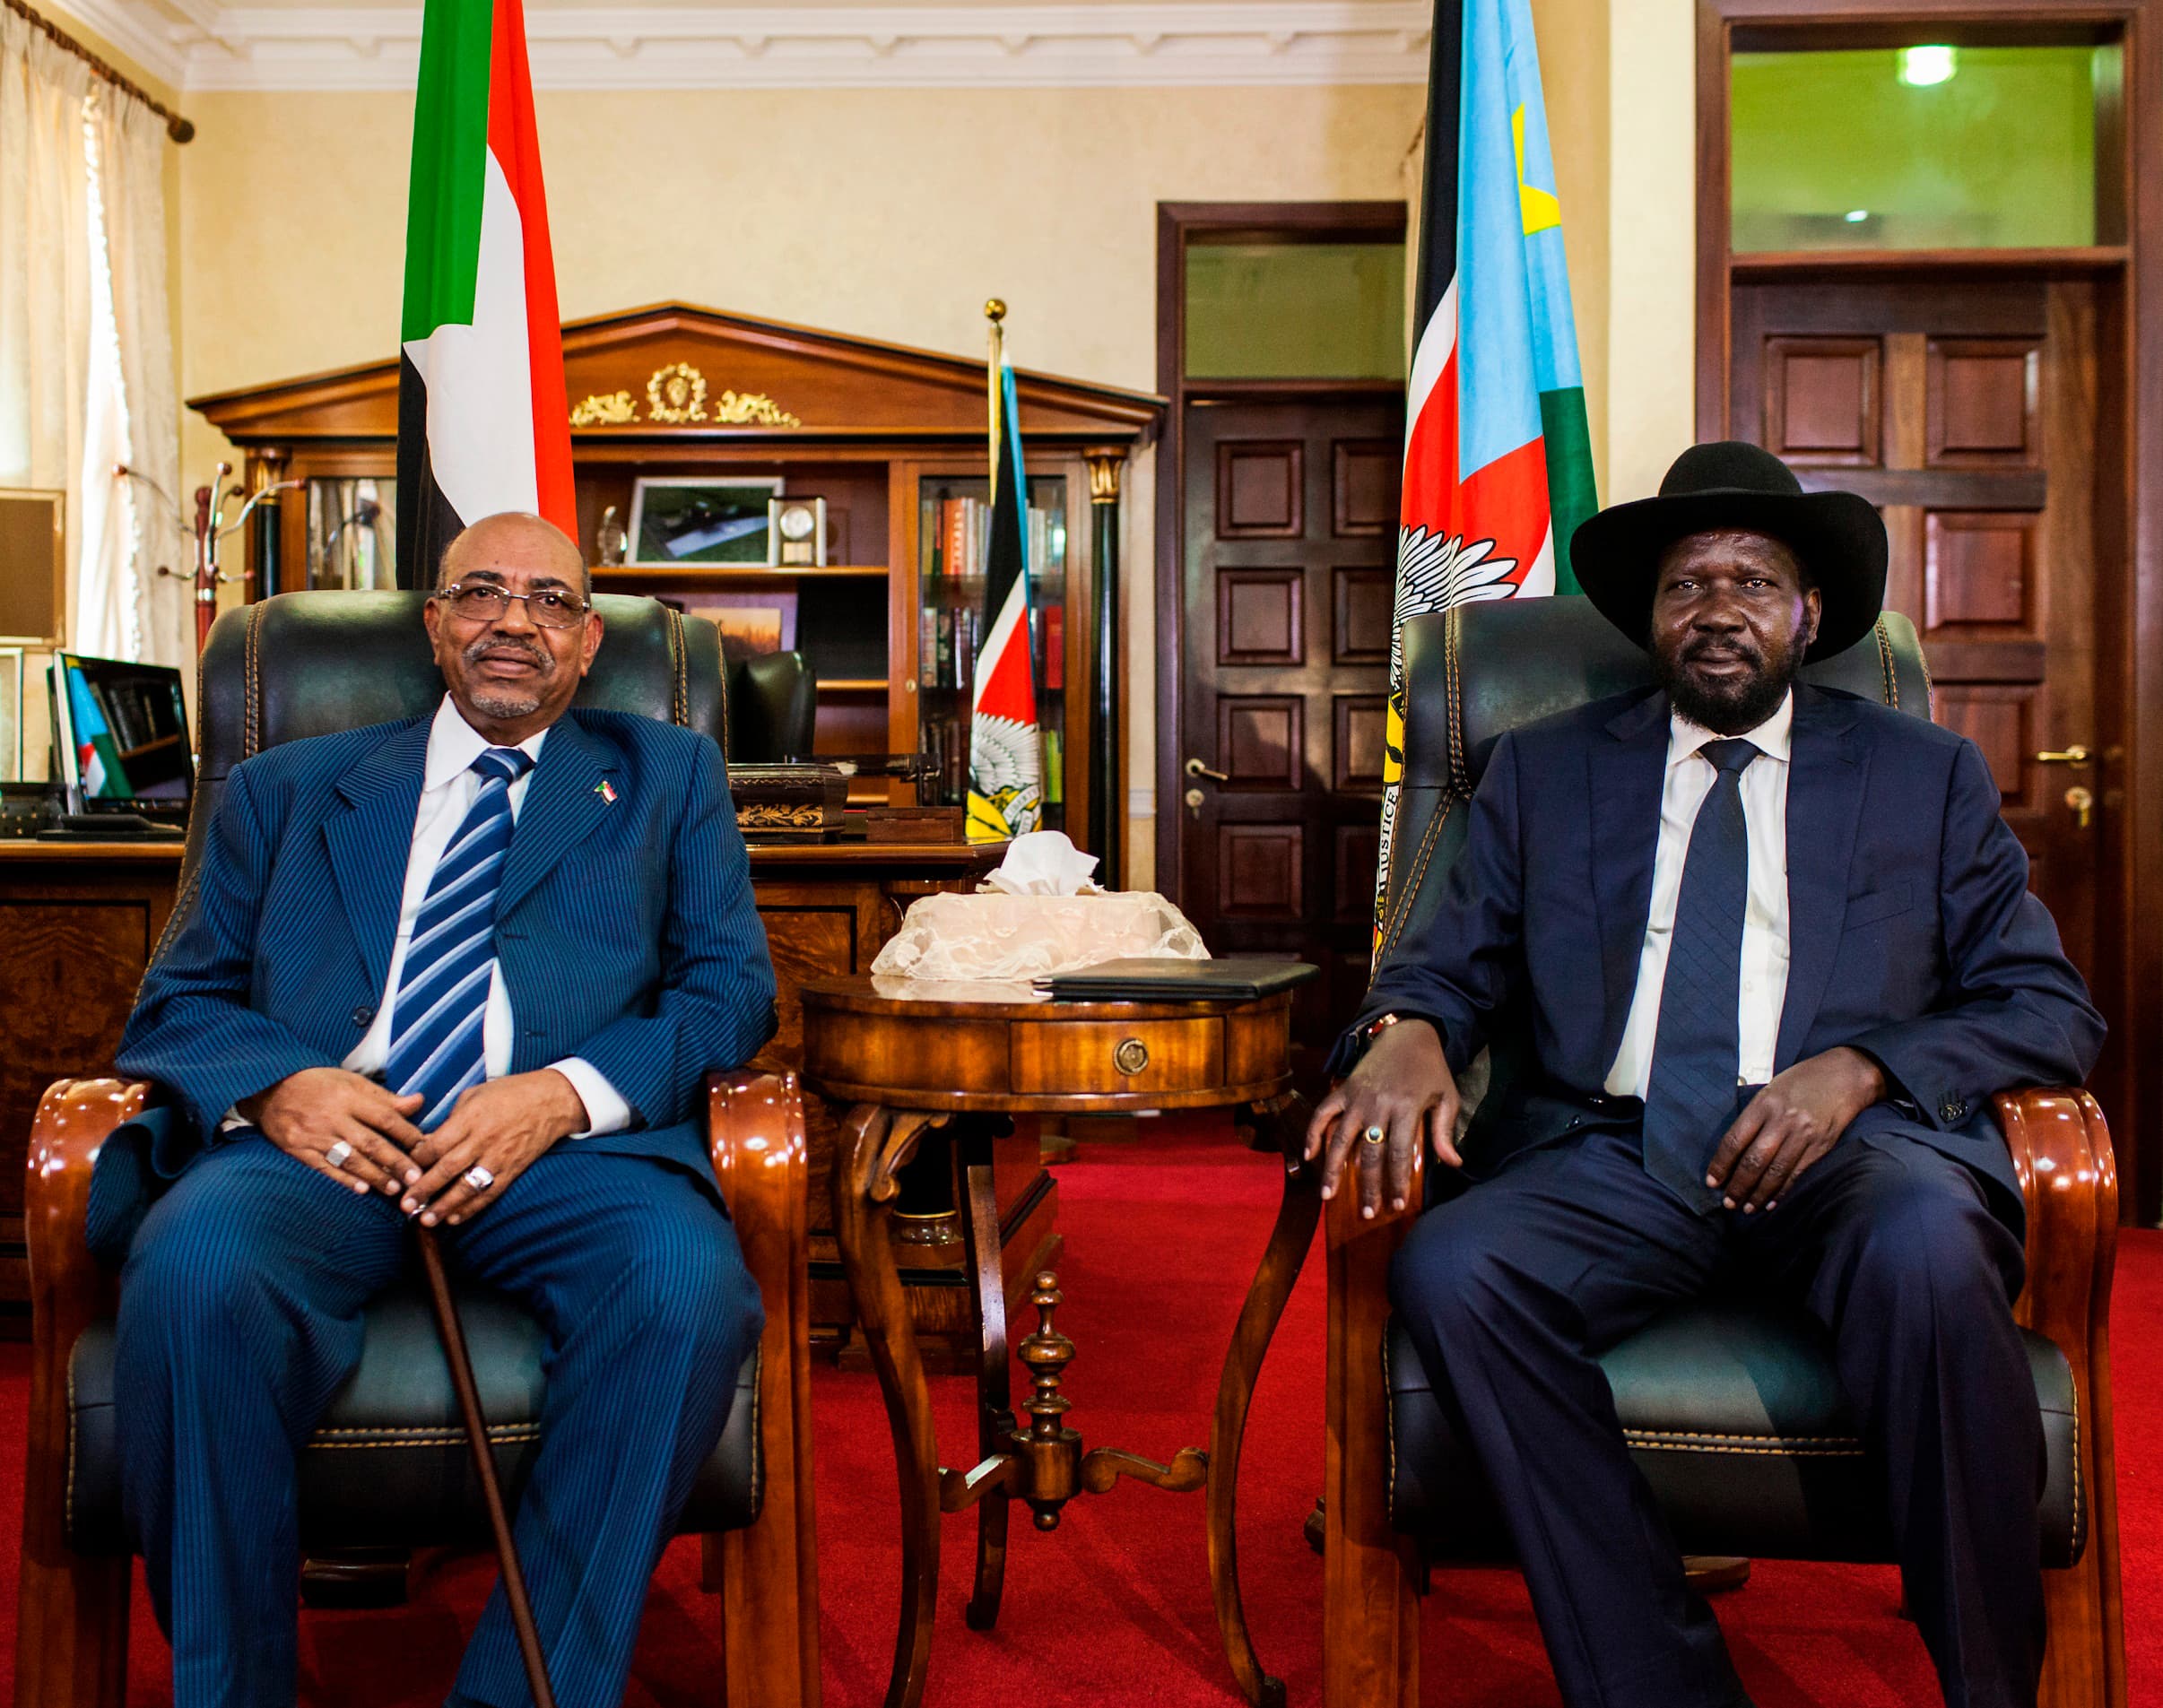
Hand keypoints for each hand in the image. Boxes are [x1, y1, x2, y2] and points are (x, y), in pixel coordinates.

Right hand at [240, 1068, 425, 1199]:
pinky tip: (361, 1189)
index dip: (408, 1134)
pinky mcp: (298, 1149)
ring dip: (374, 1176)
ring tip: (394, 1189)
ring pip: (350, 1159)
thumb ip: (384, 1097)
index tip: (426, 1149)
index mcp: (348, 1097)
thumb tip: (419, 1102)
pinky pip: (324, 1167)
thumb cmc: (317, 1083)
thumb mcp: (351, 1081)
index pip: (386, 1118)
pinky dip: (343, 1179)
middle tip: (416, 1179)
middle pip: (370, 1143)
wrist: (268, 1087)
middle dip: (396, 1162)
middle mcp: (333, 1117)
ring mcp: (314, 1135)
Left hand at [401, 1069, 590, 1226]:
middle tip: (405, 1205)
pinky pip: (489, 1193)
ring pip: (467, 1187)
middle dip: (424, 1189)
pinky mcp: (513, 1169)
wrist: (553, 1101)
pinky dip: (471, 1208)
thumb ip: (452, 1119)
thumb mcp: (476, 1094)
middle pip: (447, 1169)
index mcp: (471, 1117)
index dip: (417, 1160)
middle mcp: (483, 1139)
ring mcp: (499, 1157)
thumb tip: (430, 1142)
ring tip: (426, 1220)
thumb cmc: (511, 1092)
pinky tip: (454, 1218)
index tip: (403, 1171)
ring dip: (444, 1206)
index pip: (437, 1144)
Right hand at [1302, 1020, 1460, 1219]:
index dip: (1396, 1181)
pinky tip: (1309, 1156)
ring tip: (1328, 1195)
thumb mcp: (1446, 1097)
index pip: (1399, 1153)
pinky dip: (1313, 1133)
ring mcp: (1357, 1097)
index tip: (1395, 1206)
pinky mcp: (1343, 1089)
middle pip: (1370, 1153)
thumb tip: (1454, 1164)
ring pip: (1341, 1138)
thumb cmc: (1431, 1070)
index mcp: (1407, 1108)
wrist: (1408, 1033)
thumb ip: (1445, 1131)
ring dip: (1334, 1168)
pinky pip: (1323, 1113)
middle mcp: (1379, 1104)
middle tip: (1367, 1214)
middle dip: (1369, 1186)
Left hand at [1706, 1046, 1886, 1212]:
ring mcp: (1803, 1135)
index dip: (1721, 1164)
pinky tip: (1770, 1202)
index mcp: (1764, 1104)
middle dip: (1738, 1185)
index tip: (1712, 1181)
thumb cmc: (1802, 1081)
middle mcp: (1782, 1121)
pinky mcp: (1820, 1147)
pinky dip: (1782, 1191)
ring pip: (1775, 1172)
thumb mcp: (1771, 1088)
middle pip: (1753, 1160)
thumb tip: (1733, 1149)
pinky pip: (1796, 1174)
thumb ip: (1754, 1115)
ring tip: (1746, 1208)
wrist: (1845, 1076)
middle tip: (1728, 1203)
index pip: (1735, 1140)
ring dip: (1758, 1194)